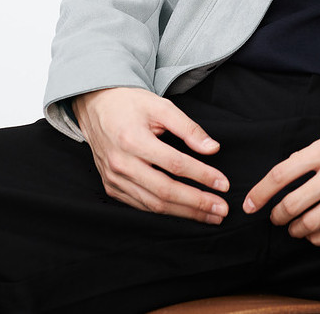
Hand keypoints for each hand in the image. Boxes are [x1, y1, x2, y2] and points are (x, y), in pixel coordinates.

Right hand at [71, 86, 228, 222]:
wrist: (96, 106)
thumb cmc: (131, 103)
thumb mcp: (161, 106)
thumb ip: (188, 127)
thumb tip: (213, 148)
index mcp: (133, 140)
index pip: (174, 164)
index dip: (201, 175)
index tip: (223, 184)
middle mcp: (121, 164)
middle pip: (164, 191)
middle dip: (197, 203)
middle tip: (222, 210)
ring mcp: (114, 179)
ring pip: (153, 204)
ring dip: (184, 212)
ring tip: (209, 216)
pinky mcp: (112, 187)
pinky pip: (141, 205)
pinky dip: (164, 211)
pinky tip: (183, 212)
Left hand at [243, 122, 319, 245]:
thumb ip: (309, 155)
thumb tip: (285, 176)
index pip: (282, 174)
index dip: (261, 192)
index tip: (250, 204)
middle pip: (293, 204)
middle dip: (277, 216)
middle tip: (275, 217)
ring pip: (310, 224)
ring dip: (295, 230)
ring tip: (294, 228)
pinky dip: (317, 239)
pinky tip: (314, 235)